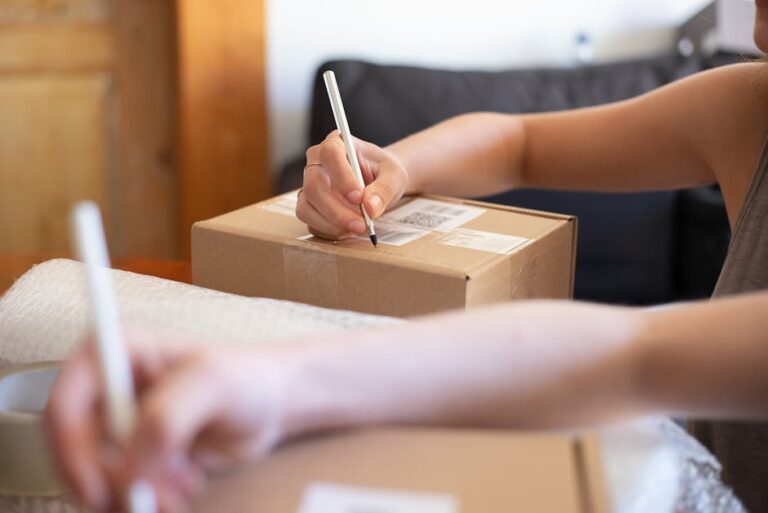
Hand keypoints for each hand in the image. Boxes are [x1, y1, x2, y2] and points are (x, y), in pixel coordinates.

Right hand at [45, 330, 288, 512]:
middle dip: (110, 481)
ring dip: (131, 494)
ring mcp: (117, 422)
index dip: (72, 453)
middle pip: (75, 450)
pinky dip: (143, 500)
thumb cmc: (247, 378)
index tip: (99, 490)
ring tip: (178, 490)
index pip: (65, 406)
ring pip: (94, 475)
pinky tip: (178, 492)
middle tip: (148, 497)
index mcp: (115, 352)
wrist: (270, 404)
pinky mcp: (132, 452)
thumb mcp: (213, 383)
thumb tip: (134, 459)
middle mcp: (107, 386)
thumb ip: (169, 414)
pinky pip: (117, 487)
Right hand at [297, 131, 408, 239]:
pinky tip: (347, 231)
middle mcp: (317, 163)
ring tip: (357, 229)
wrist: (379, 183)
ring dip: (331, 223)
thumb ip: (384, 188)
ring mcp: (310, 186)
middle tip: (361, 224)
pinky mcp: (309, 206)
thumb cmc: (383, 172)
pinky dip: (328, 231)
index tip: (359, 197)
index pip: (330, 155)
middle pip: (314, 185)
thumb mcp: (394, 175)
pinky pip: (310, 222)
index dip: (342, 177)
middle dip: (336, 209)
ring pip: (306, 207)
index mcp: (336, 144)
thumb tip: (370, 207)